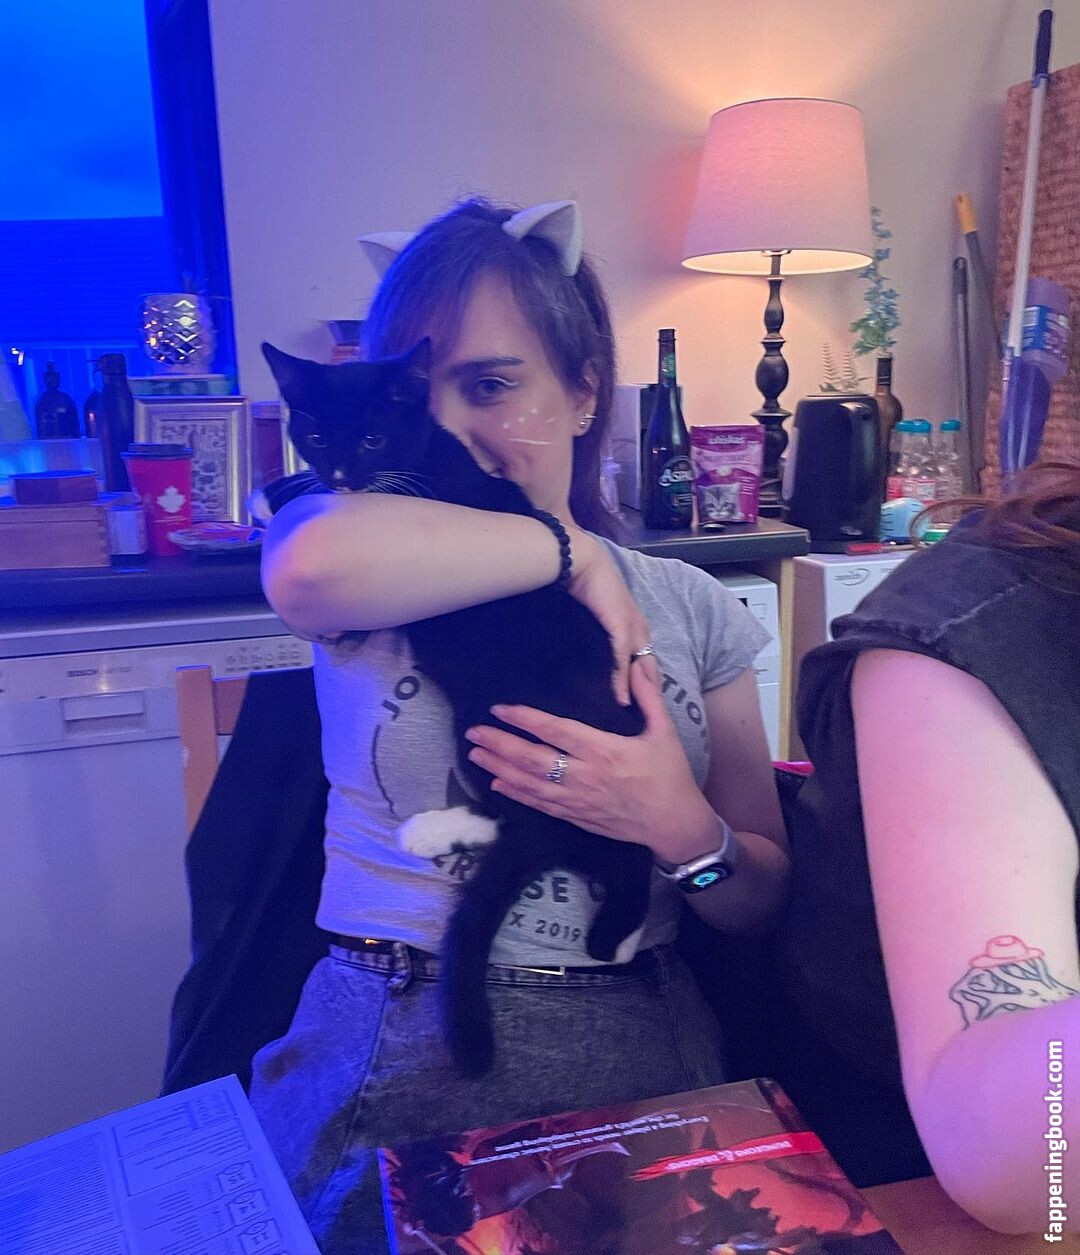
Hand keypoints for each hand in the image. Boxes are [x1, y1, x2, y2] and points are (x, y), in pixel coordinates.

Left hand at [464, 656, 713, 858]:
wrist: (673, 824)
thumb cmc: (669, 775)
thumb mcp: (664, 731)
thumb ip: (649, 695)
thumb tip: (639, 662)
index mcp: (604, 750)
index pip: (556, 731)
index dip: (525, 719)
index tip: (500, 708)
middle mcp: (585, 776)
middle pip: (532, 759)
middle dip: (499, 744)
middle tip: (473, 731)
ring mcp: (577, 800)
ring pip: (529, 784)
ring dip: (499, 769)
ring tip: (475, 755)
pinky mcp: (576, 817)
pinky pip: (539, 805)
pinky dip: (515, 794)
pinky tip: (496, 785)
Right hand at [566, 528, 650, 704]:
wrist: (582, 563)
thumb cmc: (585, 584)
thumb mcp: (597, 615)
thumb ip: (600, 633)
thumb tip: (591, 653)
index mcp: (637, 624)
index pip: (646, 660)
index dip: (645, 683)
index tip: (640, 705)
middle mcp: (640, 629)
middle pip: (650, 669)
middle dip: (647, 694)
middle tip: (640, 719)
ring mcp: (633, 630)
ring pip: (641, 670)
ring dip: (638, 693)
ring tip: (632, 717)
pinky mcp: (621, 629)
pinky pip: (624, 663)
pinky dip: (622, 683)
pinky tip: (619, 701)